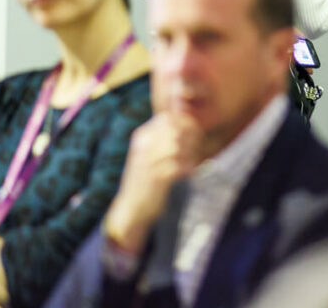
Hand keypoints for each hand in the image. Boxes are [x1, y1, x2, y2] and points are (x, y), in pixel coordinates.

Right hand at [102, 113, 202, 256]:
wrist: (132, 209)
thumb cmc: (146, 180)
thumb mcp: (150, 154)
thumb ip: (166, 138)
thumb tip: (190, 123)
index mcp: (143, 136)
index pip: (168, 118)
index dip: (186, 124)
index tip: (195, 136)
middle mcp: (144, 145)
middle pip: (175, 130)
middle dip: (191, 139)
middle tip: (195, 151)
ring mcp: (149, 160)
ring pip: (178, 147)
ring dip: (190, 155)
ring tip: (191, 163)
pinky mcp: (156, 177)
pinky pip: (179, 166)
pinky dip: (188, 169)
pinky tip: (189, 174)